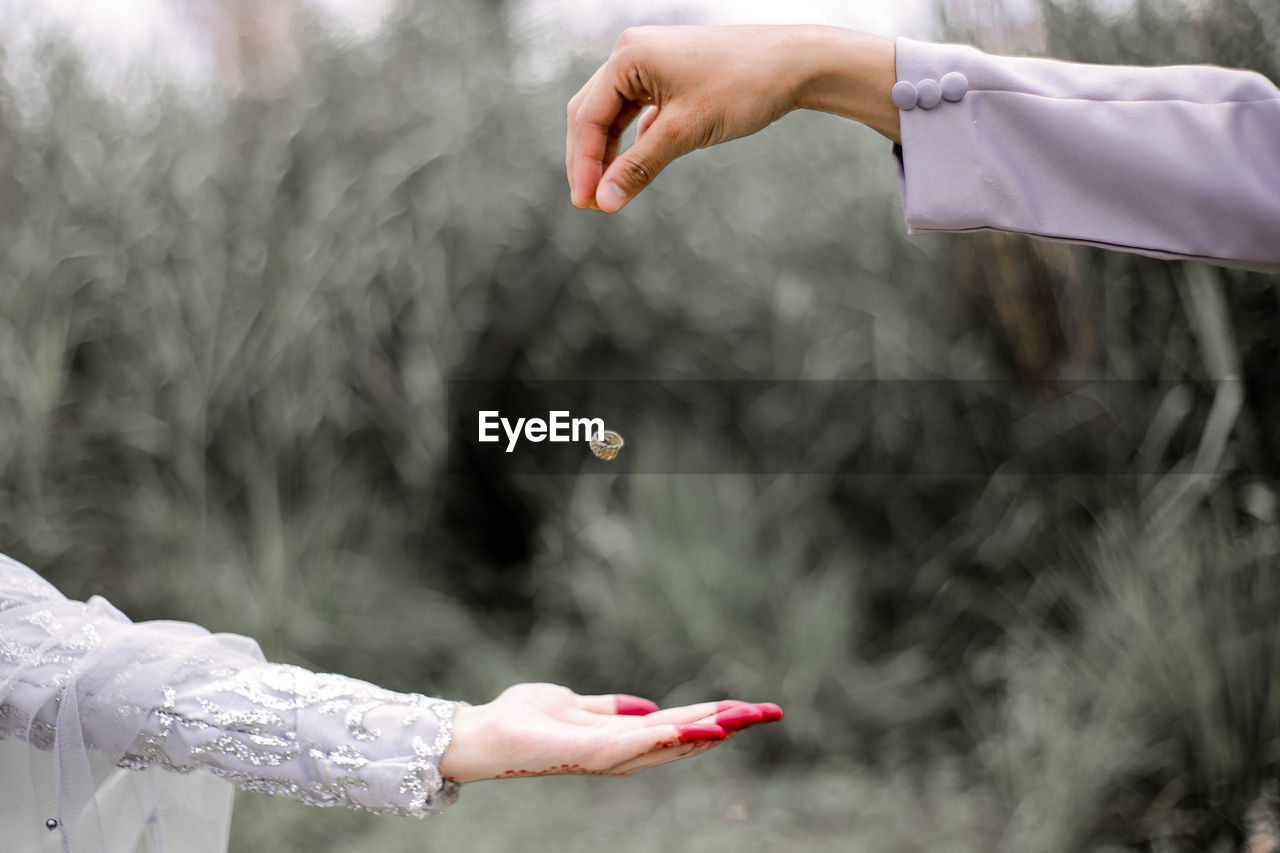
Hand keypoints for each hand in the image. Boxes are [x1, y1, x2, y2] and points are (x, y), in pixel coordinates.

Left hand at [438, 683, 781, 781]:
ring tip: (745, 718)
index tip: (753, 707)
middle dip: (728, 724)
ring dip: (709, 730)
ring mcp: (606, 754)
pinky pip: (634, 744)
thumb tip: (645, 707)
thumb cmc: (522, 720)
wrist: (481, 735)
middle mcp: (620, 750)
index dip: (715, 716)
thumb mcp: (574, 704)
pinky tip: (696, 729)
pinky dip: (667, 738)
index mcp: (620, 736)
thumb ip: (608, 708)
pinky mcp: (588, 753)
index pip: (678, 724)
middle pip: (685, 736)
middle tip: (771, 712)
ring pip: (668, 742)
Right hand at [566, 25, 898, 212]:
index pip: (589, 116)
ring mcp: (650, 63)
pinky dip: (630, 142)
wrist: (793, 64)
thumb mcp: (684, 132)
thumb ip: (639, 166)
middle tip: (588, 203)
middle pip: (592, 113)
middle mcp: (633, 53)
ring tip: (605, 193)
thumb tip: (605, 201)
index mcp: (628, 56)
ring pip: (613, 115)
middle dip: (588, 159)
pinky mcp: (668, 77)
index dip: (582, 163)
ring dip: (608, 153)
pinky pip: (636, 114)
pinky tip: (629, 170)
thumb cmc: (741, 88)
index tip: (585, 203)